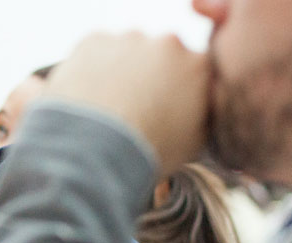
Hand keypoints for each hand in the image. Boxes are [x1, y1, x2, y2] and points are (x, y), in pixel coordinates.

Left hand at [44, 32, 210, 176]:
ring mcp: (130, 39)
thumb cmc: (148, 153)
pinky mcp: (94, 41)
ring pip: (126, 51)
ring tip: (106, 108)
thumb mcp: (194, 144)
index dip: (179, 91)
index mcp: (200, 66)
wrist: (96, 150)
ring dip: (120, 72)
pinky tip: (88, 98)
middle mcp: (169, 44)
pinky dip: (91, 70)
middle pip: (161, 56)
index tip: (164, 109)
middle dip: (149, 77)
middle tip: (132, 109)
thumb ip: (203, 114)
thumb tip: (198, 107)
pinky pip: (95, 52)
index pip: (194, 70)